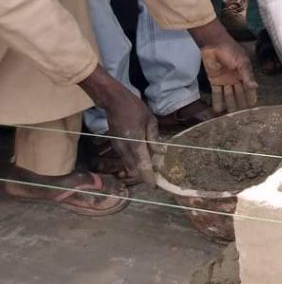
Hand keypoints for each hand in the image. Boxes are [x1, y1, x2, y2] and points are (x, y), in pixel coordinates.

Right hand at [79, 67, 157, 185]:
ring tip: (151, 170)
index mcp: (136, 142)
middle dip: (144, 175)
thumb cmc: (135, 109)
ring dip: (138, 170)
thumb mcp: (150, 121)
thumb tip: (159, 153)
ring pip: (128, 166)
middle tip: (156, 178)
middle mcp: (125, 149)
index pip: (142, 164)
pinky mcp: (115, 146)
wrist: (114, 103)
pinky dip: (133, 164)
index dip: (148, 176)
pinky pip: (125, 160)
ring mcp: (118, 148)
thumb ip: (154, 138)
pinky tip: (142, 161)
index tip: (154, 185)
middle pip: (134, 169)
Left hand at [200, 39, 258, 113]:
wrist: (214, 44)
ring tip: (230, 117)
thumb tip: (255, 87)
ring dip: (229, 104)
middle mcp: (236, 78)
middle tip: (242, 116)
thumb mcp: (241, 62)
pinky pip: (217, 93)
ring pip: (229, 95)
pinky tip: (218, 110)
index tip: (253, 107)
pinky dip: (217, 101)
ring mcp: (225, 80)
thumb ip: (247, 75)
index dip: (251, 97)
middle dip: (240, 103)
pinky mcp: (215, 81)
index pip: (249, 88)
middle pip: (239, 93)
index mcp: (244, 73)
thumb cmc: (230, 51)